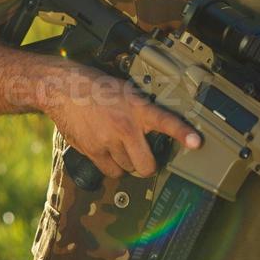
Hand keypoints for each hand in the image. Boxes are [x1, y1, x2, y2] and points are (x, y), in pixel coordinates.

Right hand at [43, 63, 201, 178]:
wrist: (63, 89)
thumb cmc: (95, 87)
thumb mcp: (125, 91)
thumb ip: (141, 110)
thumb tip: (155, 127)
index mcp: (137, 108)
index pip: (165, 120)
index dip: (182, 132)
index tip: (196, 142)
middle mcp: (125, 127)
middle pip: (146, 165)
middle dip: (146, 164)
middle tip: (143, 155)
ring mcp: (108, 142)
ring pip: (127, 169)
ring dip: (126, 162)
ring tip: (118, 146)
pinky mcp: (93, 151)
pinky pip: (109, 171)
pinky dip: (110, 166)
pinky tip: (106, 151)